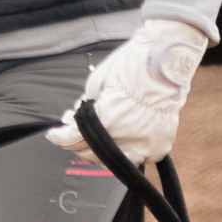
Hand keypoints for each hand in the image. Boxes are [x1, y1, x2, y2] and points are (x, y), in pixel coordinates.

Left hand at [48, 17, 207, 165]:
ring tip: (97, 132)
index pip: (74, 139)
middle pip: (91, 153)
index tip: (54, 134)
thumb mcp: (97, 83)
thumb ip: (84, 107)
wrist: (167, 61)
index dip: (61, 137)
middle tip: (74, 130)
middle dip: (79, 142)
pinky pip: (137, 156)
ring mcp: (145, 146)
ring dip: (101, 149)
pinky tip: (121, 135)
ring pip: (113, 160)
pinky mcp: (159, 147)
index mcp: (108, 120)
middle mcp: (127, 139)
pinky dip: (126, 148)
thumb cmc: (133, 65)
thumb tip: (74, 120)